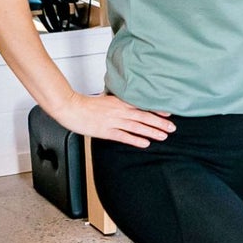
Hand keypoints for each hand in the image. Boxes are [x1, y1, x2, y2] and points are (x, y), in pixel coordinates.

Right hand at [56, 93, 174, 147]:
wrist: (71, 107)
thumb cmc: (86, 104)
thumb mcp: (106, 100)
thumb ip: (119, 103)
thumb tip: (129, 105)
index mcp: (120, 102)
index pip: (142, 105)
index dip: (157, 109)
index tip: (169, 113)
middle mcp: (119, 111)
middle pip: (144, 116)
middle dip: (160, 122)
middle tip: (172, 128)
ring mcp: (113, 121)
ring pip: (137, 126)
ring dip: (151, 131)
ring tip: (163, 136)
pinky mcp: (105, 131)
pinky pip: (123, 136)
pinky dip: (135, 139)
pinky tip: (145, 143)